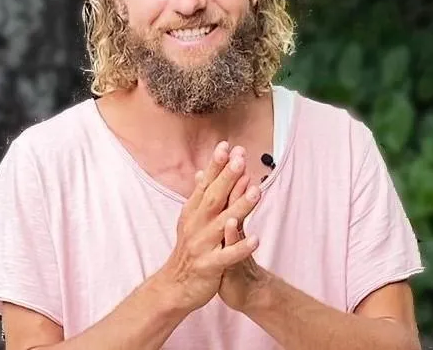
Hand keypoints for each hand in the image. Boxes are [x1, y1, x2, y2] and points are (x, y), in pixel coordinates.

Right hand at [159, 142, 260, 313]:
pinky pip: (227, 256)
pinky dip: (240, 247)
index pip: (205, 184)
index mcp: (192, 212)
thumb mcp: (191, 219)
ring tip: (256, 191)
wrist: (176, 286)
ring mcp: (202, 245)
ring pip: (223, 223)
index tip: (226, 145)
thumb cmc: (189, 248)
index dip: (215, 165)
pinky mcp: (209, 266)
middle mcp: (196, 224)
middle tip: (241, 158)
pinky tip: (257, 239)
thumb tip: (204, 171)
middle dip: (227, 177)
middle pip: (213, 197)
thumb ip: (201, 196)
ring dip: (240, 206)